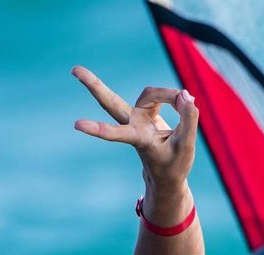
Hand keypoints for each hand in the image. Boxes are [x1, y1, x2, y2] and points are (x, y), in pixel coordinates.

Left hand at [71, 66, 198, 194]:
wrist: (168, 175)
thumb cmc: (174, 165)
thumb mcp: (186, 145)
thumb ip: (189, 119)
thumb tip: (184, 94)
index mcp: (139, 140)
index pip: (117, 133)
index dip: (98, 130)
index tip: (76, 125)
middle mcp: (133, 126)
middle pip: (111, 102)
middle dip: (93, 85)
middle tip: (74, 70)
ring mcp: (137, 118)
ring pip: (150, 93)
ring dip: (168, 95)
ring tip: (187, 102)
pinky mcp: (145, 112)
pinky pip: (160, 96)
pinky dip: (173, 98)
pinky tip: (183, 103)